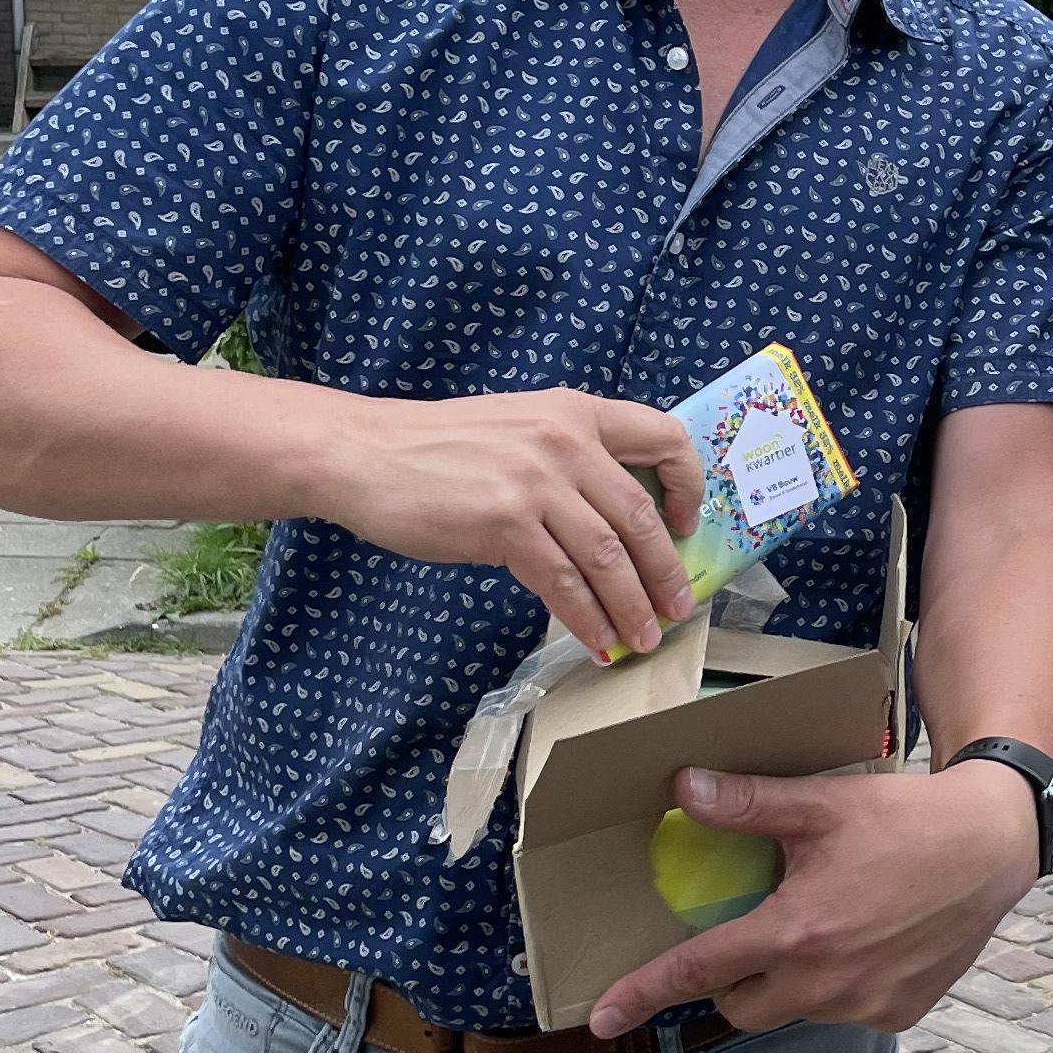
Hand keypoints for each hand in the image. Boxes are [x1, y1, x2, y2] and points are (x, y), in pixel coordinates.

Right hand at [322, 387, 703, 656]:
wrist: (364, 454)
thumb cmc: (437, 448)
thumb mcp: (518, 429)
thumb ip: (567, 459)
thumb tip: (613, 523)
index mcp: (574, 412)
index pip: (663, 436)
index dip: (687, 485)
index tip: (686, 524)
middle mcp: (564, 440)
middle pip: (639, 516)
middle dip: (665, 572)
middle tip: (677, 609)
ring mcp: (535, 481)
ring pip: (607, 557)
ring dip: (631, 607)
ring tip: (641, 639)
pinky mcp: (505, 522)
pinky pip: (563, 582)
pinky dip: (586, 619)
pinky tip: (597, 640)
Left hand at [586, 759, 1041, 1038]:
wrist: (993, 844)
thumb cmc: (904, 819)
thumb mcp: (821, 804)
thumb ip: (747, 804)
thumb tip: (681, 787)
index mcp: (794, 933)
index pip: (698, 971)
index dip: (643, 993)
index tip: (601, 1019)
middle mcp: (825, 982)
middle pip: (741, 1006)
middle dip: (731, 981)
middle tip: (753, 932)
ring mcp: (864, 1006)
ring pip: (794, 1010)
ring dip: (790, 980)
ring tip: (826, 925)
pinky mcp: (899, 1014)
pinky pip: (845, 1012)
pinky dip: (840, 986)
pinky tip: (868, 939)